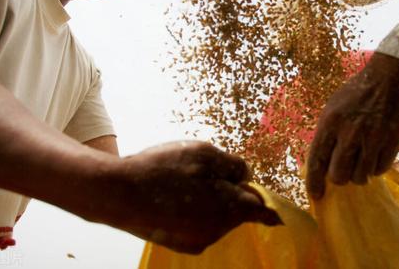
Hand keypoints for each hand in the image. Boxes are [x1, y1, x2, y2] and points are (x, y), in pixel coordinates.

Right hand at [93, 141, 281, 253]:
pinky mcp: (180, 243)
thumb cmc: (164, 168)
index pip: (261, 211)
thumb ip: (235, 167)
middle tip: (203, 172)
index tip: (280, 214)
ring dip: (210, 200)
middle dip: (229, 192)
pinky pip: (198, 225)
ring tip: (182, 181)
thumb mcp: (205, 154)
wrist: (118, 193)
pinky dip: (194, 211)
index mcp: (229, 209)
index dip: (270, 207)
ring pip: (216, 217)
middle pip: (237, 210)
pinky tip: (173, 195)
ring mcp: (197, 240)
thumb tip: (248, 180)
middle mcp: (217, 231)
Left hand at [306, 53, 398, 199]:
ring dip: (358, 175)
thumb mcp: (331, 110)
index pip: (317, 161)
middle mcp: (350, 133)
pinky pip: (379, 170)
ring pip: (360, 177)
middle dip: (339, 178)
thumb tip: (319, 166)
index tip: (316, 195)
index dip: (314, 182)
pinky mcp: (391, 144)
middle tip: (342, 172)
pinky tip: (373, 157)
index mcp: (330, 123)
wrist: (387, 82)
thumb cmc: (354, 96)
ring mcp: (372, 140)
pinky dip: (375, 169)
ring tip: (359, 162)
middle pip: (339, 176)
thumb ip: (326, 136)